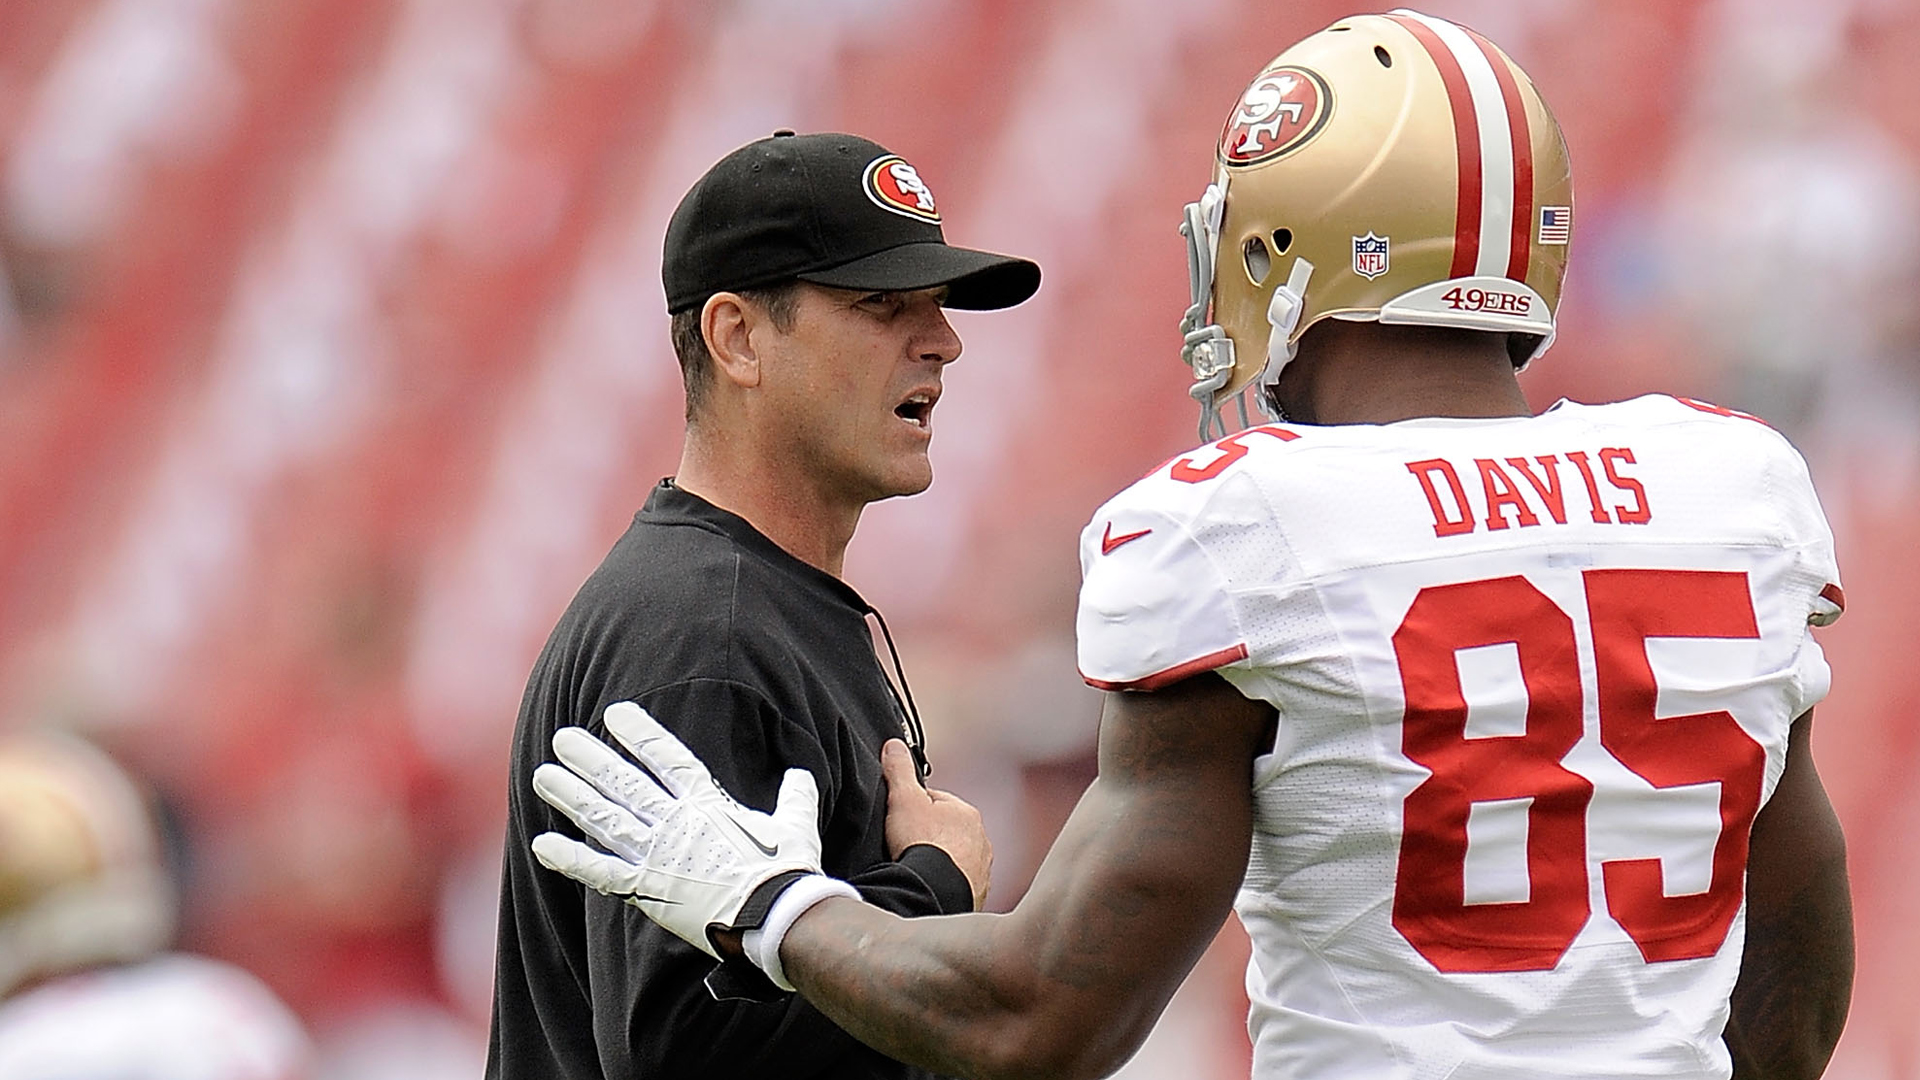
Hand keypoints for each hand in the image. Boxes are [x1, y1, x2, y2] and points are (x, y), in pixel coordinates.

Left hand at [529, 702, 825, 958]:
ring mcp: (658, 856)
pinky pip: (601, 872)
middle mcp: (676, 824)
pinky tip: (541, 845)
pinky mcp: (649, 891)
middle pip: (625, 783)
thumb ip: (795, 797)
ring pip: (606, 818)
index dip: (640, 734)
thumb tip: (802, 775)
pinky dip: (571, 859)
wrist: (776, 918)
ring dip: (572, 796)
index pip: (669, 758)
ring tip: (542, 775)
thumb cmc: (788, 872)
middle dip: (592, 758)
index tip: (614, 713)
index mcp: (709, 804)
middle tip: (562, 738)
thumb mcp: (796, 826)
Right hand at [881, 740, 992, 908]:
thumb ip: (899, 770)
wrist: (933, 892)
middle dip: (929, 837)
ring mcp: (981, 870)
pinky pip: (957, 884)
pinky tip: (927, 886)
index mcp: (967, 813)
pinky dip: (943, 884)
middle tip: (906, 846)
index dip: (914, 808)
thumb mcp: (903, 798)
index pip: (937, 802)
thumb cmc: (921, 845)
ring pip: (954, 860)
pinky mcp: (976, 895)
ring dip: (938, 863)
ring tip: (916, 867)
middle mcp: (981, 840)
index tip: (901, 819)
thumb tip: (894, 746)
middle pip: (947, 832)